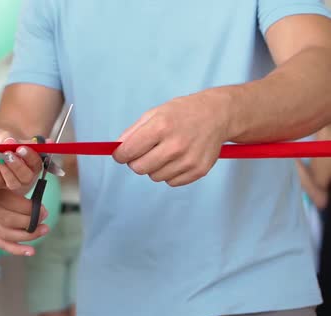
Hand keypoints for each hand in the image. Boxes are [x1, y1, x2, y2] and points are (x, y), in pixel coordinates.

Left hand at [0, 129, 43, 193]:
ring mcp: (12, 182)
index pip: (36, 162)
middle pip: (26, 177)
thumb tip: (12, 142)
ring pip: (13, 182)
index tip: (20, 148)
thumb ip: (15, 141)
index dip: (30, 156)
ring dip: (5, 169)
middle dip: (17, 165)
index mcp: (33, 163)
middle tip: (8, 154)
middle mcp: (25, 176)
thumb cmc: (3, 142)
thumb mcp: (10, 138)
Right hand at [0, 187, 48, 255]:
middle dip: (31, 221)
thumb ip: (22, 184)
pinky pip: (2, 243)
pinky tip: (30, 251)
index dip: (28, 207)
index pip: (10, 202)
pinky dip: (17, 249)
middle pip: (9, 220)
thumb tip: (39, 201)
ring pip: (7, 234)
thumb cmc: (2, 182)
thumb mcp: (9, 178)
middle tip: (45, 216)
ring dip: (28, 235)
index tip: (42, 208)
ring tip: (44, 230)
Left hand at [112, 90, 230, 185]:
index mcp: (161, 127)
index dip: (120, 155)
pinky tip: (178, 158)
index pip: (128, 152)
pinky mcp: (199, 170)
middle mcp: (175, 145)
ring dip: (154, 167)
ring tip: (165, 152)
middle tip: (143, 152)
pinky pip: (171, 182)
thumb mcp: (155, 113)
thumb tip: (117, 150)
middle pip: (139, 168)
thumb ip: (133, 132)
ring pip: (154, 176)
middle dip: (135, 162)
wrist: (217, 114)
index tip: (121, 154)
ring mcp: (189, 159)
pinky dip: (170, 173)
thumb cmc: (182, 113)